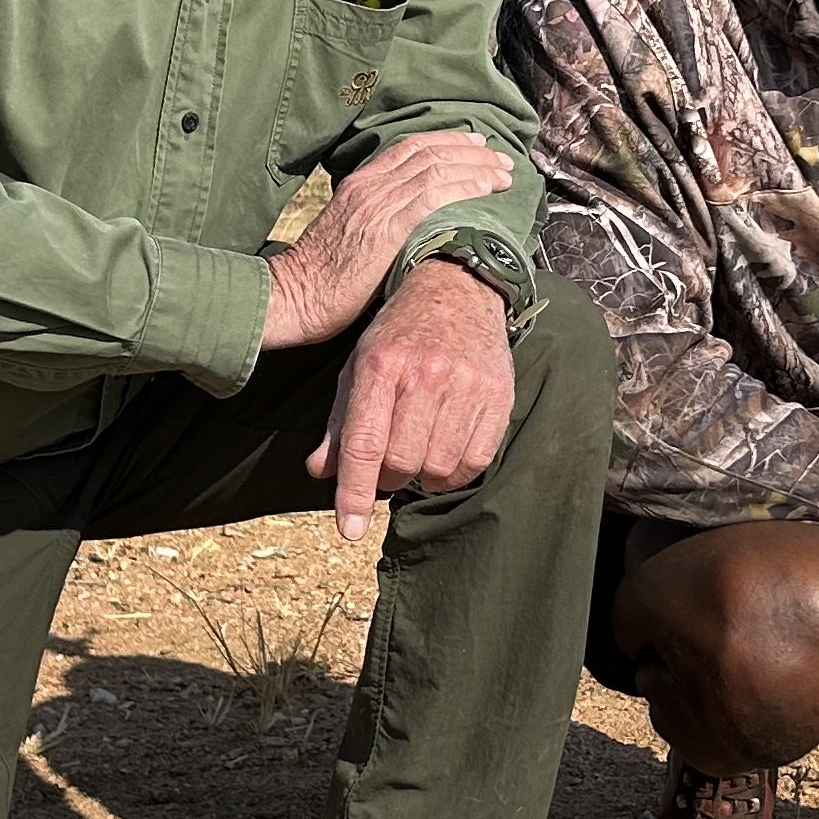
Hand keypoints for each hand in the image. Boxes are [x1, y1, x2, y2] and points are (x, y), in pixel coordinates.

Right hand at [263, 129, 514, 349]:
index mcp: (360, 183)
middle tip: (500, 158)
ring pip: (437, 168)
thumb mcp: (349, 234)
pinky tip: (486, 189)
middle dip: (471, 152)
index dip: (447, 142)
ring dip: (477, 168)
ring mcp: (378, 203)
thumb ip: (378, 220)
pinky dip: (464, 187)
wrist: (294, 296)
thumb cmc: (320, 278)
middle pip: (429, 152)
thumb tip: (411, 226)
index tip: (476, 147)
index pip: (410, 148)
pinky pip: (434, 195)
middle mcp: (370, 185)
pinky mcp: (386, 226)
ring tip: (504, 173)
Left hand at [306, 258, 515, 540]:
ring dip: (424, 477)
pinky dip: (457, 473)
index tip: (349, 529)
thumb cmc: (399, 334)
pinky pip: (476, 460)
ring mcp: (466, 384)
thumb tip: (320, 472)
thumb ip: (339, 422)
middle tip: (389, 468)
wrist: (457, 289)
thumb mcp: (358, 367)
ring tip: (419, 456)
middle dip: (389, 479)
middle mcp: (425, 374)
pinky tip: (446, 455)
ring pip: (439, 467)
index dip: (354, 493)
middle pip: (402, 462)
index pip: (364, 444)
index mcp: (380, 365)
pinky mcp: (498, 394)